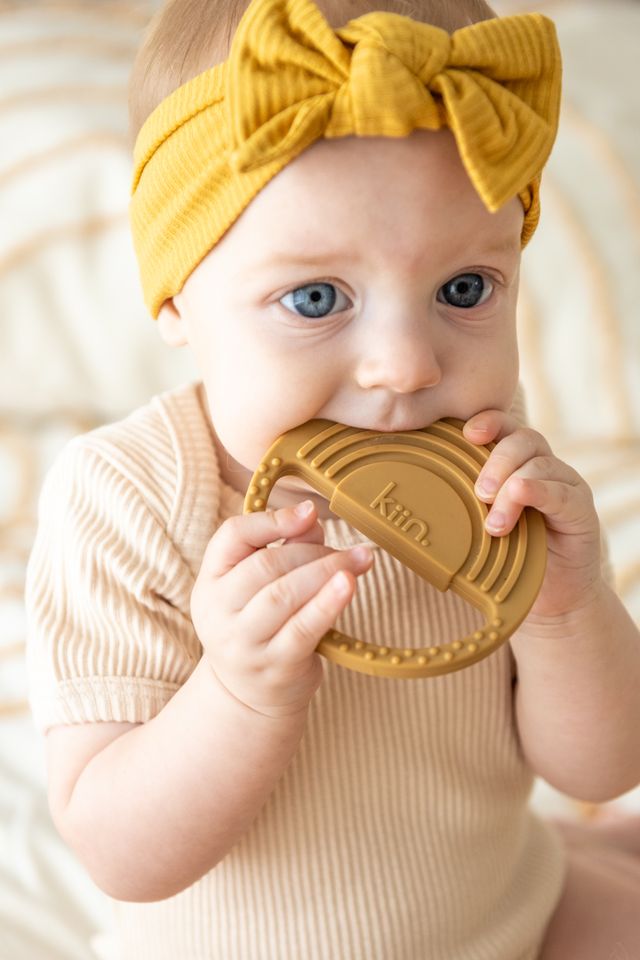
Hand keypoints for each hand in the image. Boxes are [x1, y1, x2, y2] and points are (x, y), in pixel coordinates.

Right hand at [191, 501, 372, 718]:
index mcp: (210, 582)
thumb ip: (285, 547)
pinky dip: (328, 604)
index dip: (272, 520)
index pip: (231, 536)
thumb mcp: (257, 587)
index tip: (310, 513)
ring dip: (326, 571)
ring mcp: (244, 642)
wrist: (248, 697)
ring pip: (284, 594)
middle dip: (312, 551)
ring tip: (359, 561)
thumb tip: (311, 518)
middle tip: (348, 551)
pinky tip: (349, 586)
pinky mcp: (275, 665)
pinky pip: (303, 628)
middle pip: (265, 565)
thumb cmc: (260, 627)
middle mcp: (218, 612)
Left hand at [464, 411, 602, 621]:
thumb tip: (411, 504)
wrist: (550, 594)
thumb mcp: (478, 526)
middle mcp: (542, 467)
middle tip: (479, 492)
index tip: (467, 434)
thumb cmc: (508, 556)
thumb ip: (458, 506)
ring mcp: (565, 485)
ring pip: (540, 466)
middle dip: (497, 461)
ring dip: (511, 490)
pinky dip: (539, 492)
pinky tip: (522, 498)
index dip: (488, 422)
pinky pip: (562, 492)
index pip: (504, 427)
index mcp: (515, 463)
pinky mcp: (582, 509)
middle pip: (523, 440)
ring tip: (494, 524)